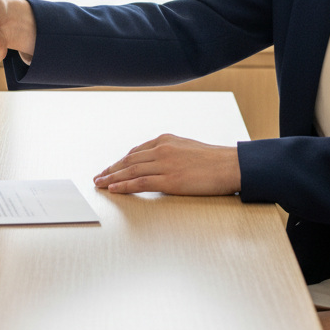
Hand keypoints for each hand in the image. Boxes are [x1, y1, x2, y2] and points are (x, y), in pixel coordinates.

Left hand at [93, 133, 240, 195]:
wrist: (231, 166)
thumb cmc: (214, 160)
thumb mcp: (187, 149)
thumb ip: (170, 154)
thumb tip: (157, 166)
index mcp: (166, 140)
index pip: (136, 151)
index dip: (120, 161)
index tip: (111, 168)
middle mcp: (162, 149)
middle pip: (129, 160)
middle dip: (111, 169)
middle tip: (98, 177)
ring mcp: (165, 164)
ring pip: (131, 171)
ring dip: (112, 178)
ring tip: (100, 184)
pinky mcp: (170, 180)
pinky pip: (140, 183)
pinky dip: (124, 186)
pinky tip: (113, 189)